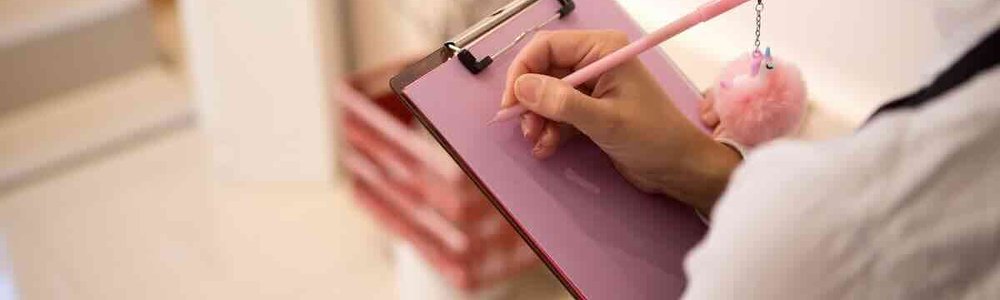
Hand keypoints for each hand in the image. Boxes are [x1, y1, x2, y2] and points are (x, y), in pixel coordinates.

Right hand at [501, 30, 740, 210]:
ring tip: (538, 141)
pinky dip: (549, 130)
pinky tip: (547, 147)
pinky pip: (558, 113)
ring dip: (537, 119)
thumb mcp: (606, 120)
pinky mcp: (591, 111)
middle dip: (530, 100)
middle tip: (525, 128)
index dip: (523, 72)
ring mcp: (593, 87)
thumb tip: (522, 88)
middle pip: (543, 71)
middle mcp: (595, 62)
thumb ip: (563, 103)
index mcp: (602, 49)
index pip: (546, 47)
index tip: (511, 103)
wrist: (680, 169)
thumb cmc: (653, 138)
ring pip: (547, 95)